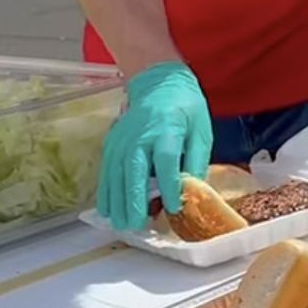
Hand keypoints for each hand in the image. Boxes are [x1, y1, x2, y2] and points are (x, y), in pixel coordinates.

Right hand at [97, 61, 212, 230]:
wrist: (158, 81)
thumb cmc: (185, 107)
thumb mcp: (201, 128)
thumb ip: (197, 160)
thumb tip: (192, 191)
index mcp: (167, 129)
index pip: (167, 160)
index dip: (169, 185)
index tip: (173, 207)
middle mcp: (140, 135)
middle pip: (134, 171)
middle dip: (134, 200)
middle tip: (136, 226)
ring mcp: (122, 139)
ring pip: (115, 174)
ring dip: (117, 201)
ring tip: (122, 224)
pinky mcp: (112, 143)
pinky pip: (106, 171)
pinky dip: (106, 192)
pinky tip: (108, 210)